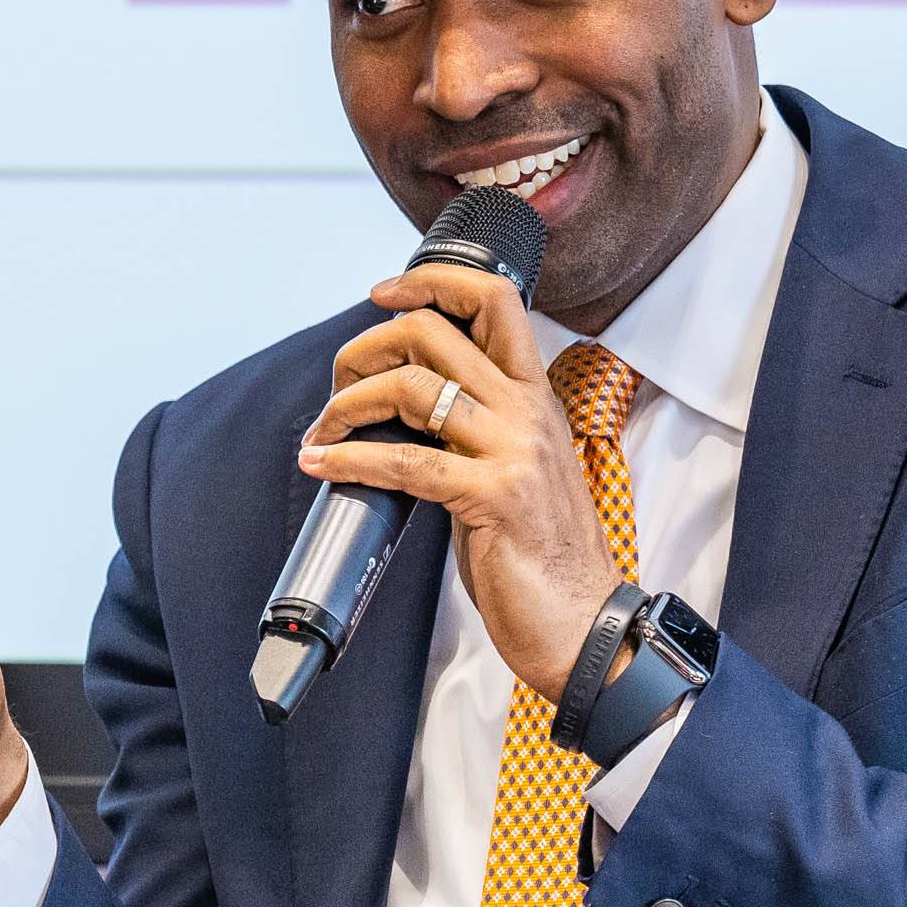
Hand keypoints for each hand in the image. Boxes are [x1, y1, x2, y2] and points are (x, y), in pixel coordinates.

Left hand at [294, 260, 624, 699]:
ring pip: (411, 387)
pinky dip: (349, 460)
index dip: (433, 282)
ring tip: (322, 434)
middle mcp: (527, 411)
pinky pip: (404, 462)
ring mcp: (514, 451)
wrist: (584, 624)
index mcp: (535, 397)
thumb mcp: (515, 469)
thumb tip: (404, 407)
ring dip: (346, 406)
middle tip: (337, 386)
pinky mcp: (494, 497)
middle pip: (433, 331)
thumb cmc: (541, 555)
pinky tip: (323, 467)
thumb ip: (475, 429)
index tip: (382, 295)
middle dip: (364, 348)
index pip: (495, 301)